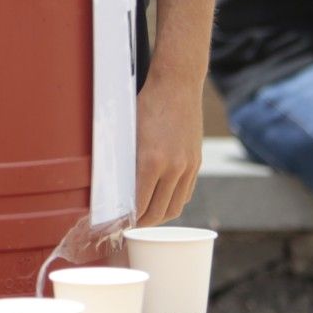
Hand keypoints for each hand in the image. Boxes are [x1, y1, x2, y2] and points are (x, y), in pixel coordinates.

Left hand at [134, 77, 203, 225]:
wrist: (178, 86)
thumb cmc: (146, 104)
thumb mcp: (128, 132)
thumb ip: (125, 161)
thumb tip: (115, 187)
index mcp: (152, 161)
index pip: (140, 204)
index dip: (129, 219)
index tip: (120, 224)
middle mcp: (174, 167)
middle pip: (159, 211)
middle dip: (143, 223)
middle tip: (130, 226)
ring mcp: (188, 166)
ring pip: (176, 206)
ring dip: (160, 217)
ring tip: (146, 218)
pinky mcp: (197, 162)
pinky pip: (186, 193)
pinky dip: (174, 202)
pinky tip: (163, 201)